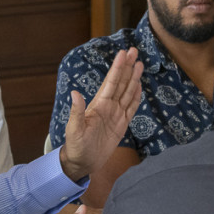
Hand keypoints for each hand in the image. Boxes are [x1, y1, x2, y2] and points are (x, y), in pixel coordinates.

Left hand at [60, 48, 142, 180]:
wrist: (82, 162)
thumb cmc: (75, 146)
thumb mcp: (74, 129)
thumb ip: (77, 111)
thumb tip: (75, 93)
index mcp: (98, 105)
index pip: (110, 82)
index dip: (117, 68)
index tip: (123, 54)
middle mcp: (108, 106)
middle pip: (121, 83)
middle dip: (127, 67)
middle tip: (134, 50)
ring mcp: (116, 114)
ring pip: (127, 92)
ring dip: (133, 78)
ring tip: (139, 63)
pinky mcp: (121, 124)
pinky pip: (131, 108)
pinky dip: (136, 96)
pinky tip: (139, 86)